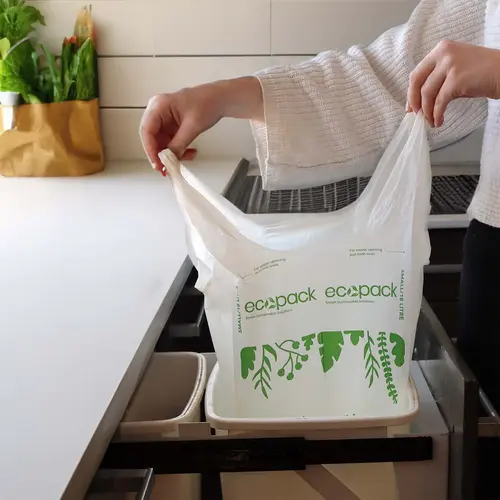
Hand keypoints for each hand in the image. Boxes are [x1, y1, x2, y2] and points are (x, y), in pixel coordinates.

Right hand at [140, 77, 262, 171]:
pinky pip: (170, 142)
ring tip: (183, 159)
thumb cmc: (207, 102)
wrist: (220, 100)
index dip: (150, 149)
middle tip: (166, 167)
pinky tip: (188, 153)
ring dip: (171, 153)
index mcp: (159, 105)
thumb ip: (179, 144)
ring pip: (161, 142)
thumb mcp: (192, 126)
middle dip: (160, 154)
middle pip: (151, 138)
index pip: (147, 130)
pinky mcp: (172, 126)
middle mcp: (158, 111)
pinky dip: (178, 150)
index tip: (157, 163)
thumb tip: (169, 159)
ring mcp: (165, 119)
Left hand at [407, 40, 499, 126]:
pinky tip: (439, 121)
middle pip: (417, 81)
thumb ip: (438, 79)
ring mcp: (450, 65)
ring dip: (427, 111)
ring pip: (427, 94)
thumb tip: (420, 101)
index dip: (411, 92)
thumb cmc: (482, 73)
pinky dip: (436, 114)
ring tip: (431, 121)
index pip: (417, 72)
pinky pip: (439, 102)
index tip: (411, 106)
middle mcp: (443, 54)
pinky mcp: (457, 80)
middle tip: (416, 115)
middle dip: (414, 101)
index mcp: (441, 49)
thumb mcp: (456, 69)